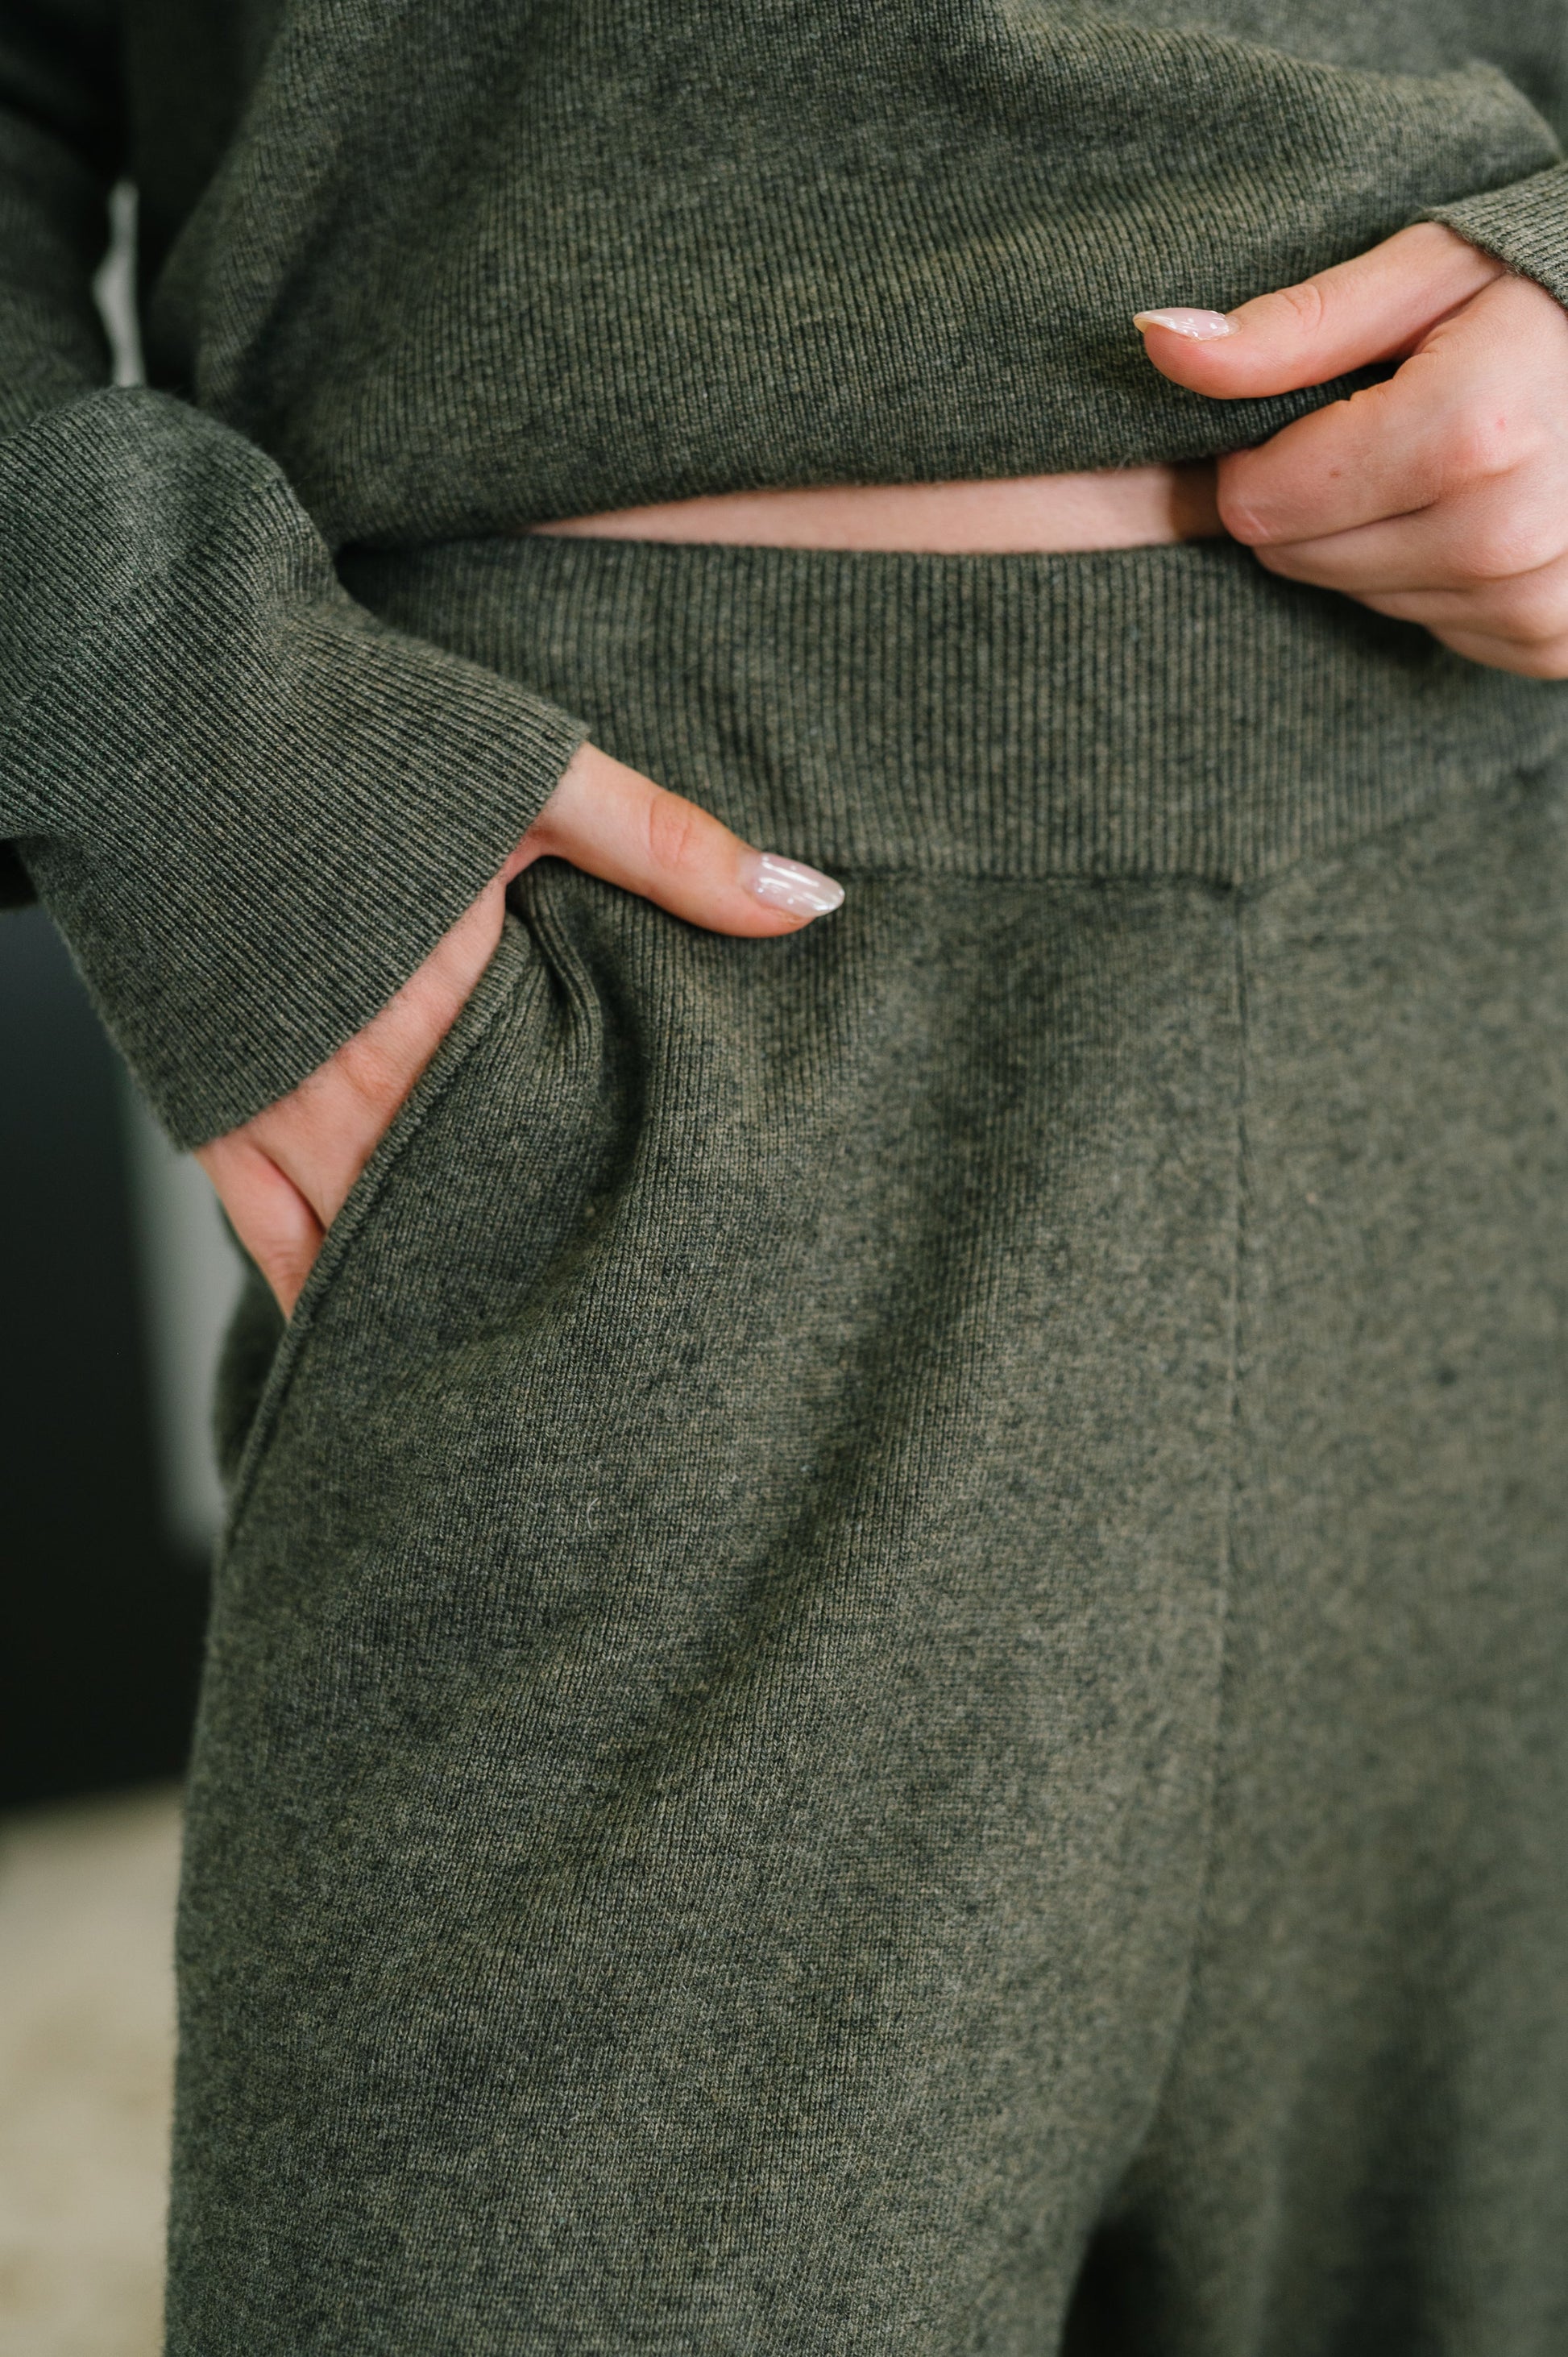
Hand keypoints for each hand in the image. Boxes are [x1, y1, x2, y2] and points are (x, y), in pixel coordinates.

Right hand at [196, 742, 843, 1313]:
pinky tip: (379, 1337)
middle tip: (607, 1316)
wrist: (166, 703)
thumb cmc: (350, 732)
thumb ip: (668, 847)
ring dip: (445, 1283)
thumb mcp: (533, 774)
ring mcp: (280, 1111)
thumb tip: (809, 901)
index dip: (613, 1201)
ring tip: (512, 1342)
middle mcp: (362, 1086)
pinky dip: (327, 1294)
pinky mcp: (216, 1113)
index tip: (671, 1243)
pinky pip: (272, 1244)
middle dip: (537, 1260)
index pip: (560, 1146)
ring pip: (379, 1245)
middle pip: (475, 1211)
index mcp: (450, 1011)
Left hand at [1134, 222, 1567, 675]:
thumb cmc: (1552, 294)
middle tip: (1395, 424)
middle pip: (1299, 559)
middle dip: (1318, 494)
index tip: (1320, 403)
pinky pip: (1430, 625)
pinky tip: (1491, 509)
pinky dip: (1437, 574)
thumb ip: (1291, 326)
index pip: (1261, 501)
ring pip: (1359, 597)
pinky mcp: (1553, 646)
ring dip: (1378, 535)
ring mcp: (1536, 607)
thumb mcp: (1428, 272)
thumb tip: (1157, 344)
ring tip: (1457, 459)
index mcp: (1470, 438)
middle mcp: (1506, 540)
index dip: (1265, 450)